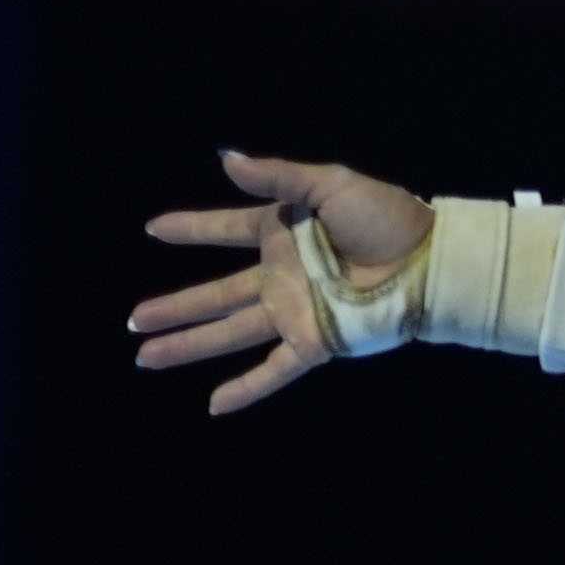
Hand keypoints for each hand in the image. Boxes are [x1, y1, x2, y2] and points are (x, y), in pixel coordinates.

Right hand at [129, 150, 435, 415]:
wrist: (431, 259)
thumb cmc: (389, 219)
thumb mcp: (329, 185)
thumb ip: (277, 178)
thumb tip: (225, 158)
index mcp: (283, 233)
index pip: (226, 229)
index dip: (192, 228)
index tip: (154, 228)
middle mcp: (282, 276)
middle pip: (216, 295)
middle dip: (175, 307)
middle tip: (133, 320)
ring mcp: (296, 311)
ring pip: (230, 333)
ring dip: (188, 344)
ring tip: (145, 356)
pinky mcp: (316, 341)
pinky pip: (274, 369)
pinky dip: (246, 388)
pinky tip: (214, 406)